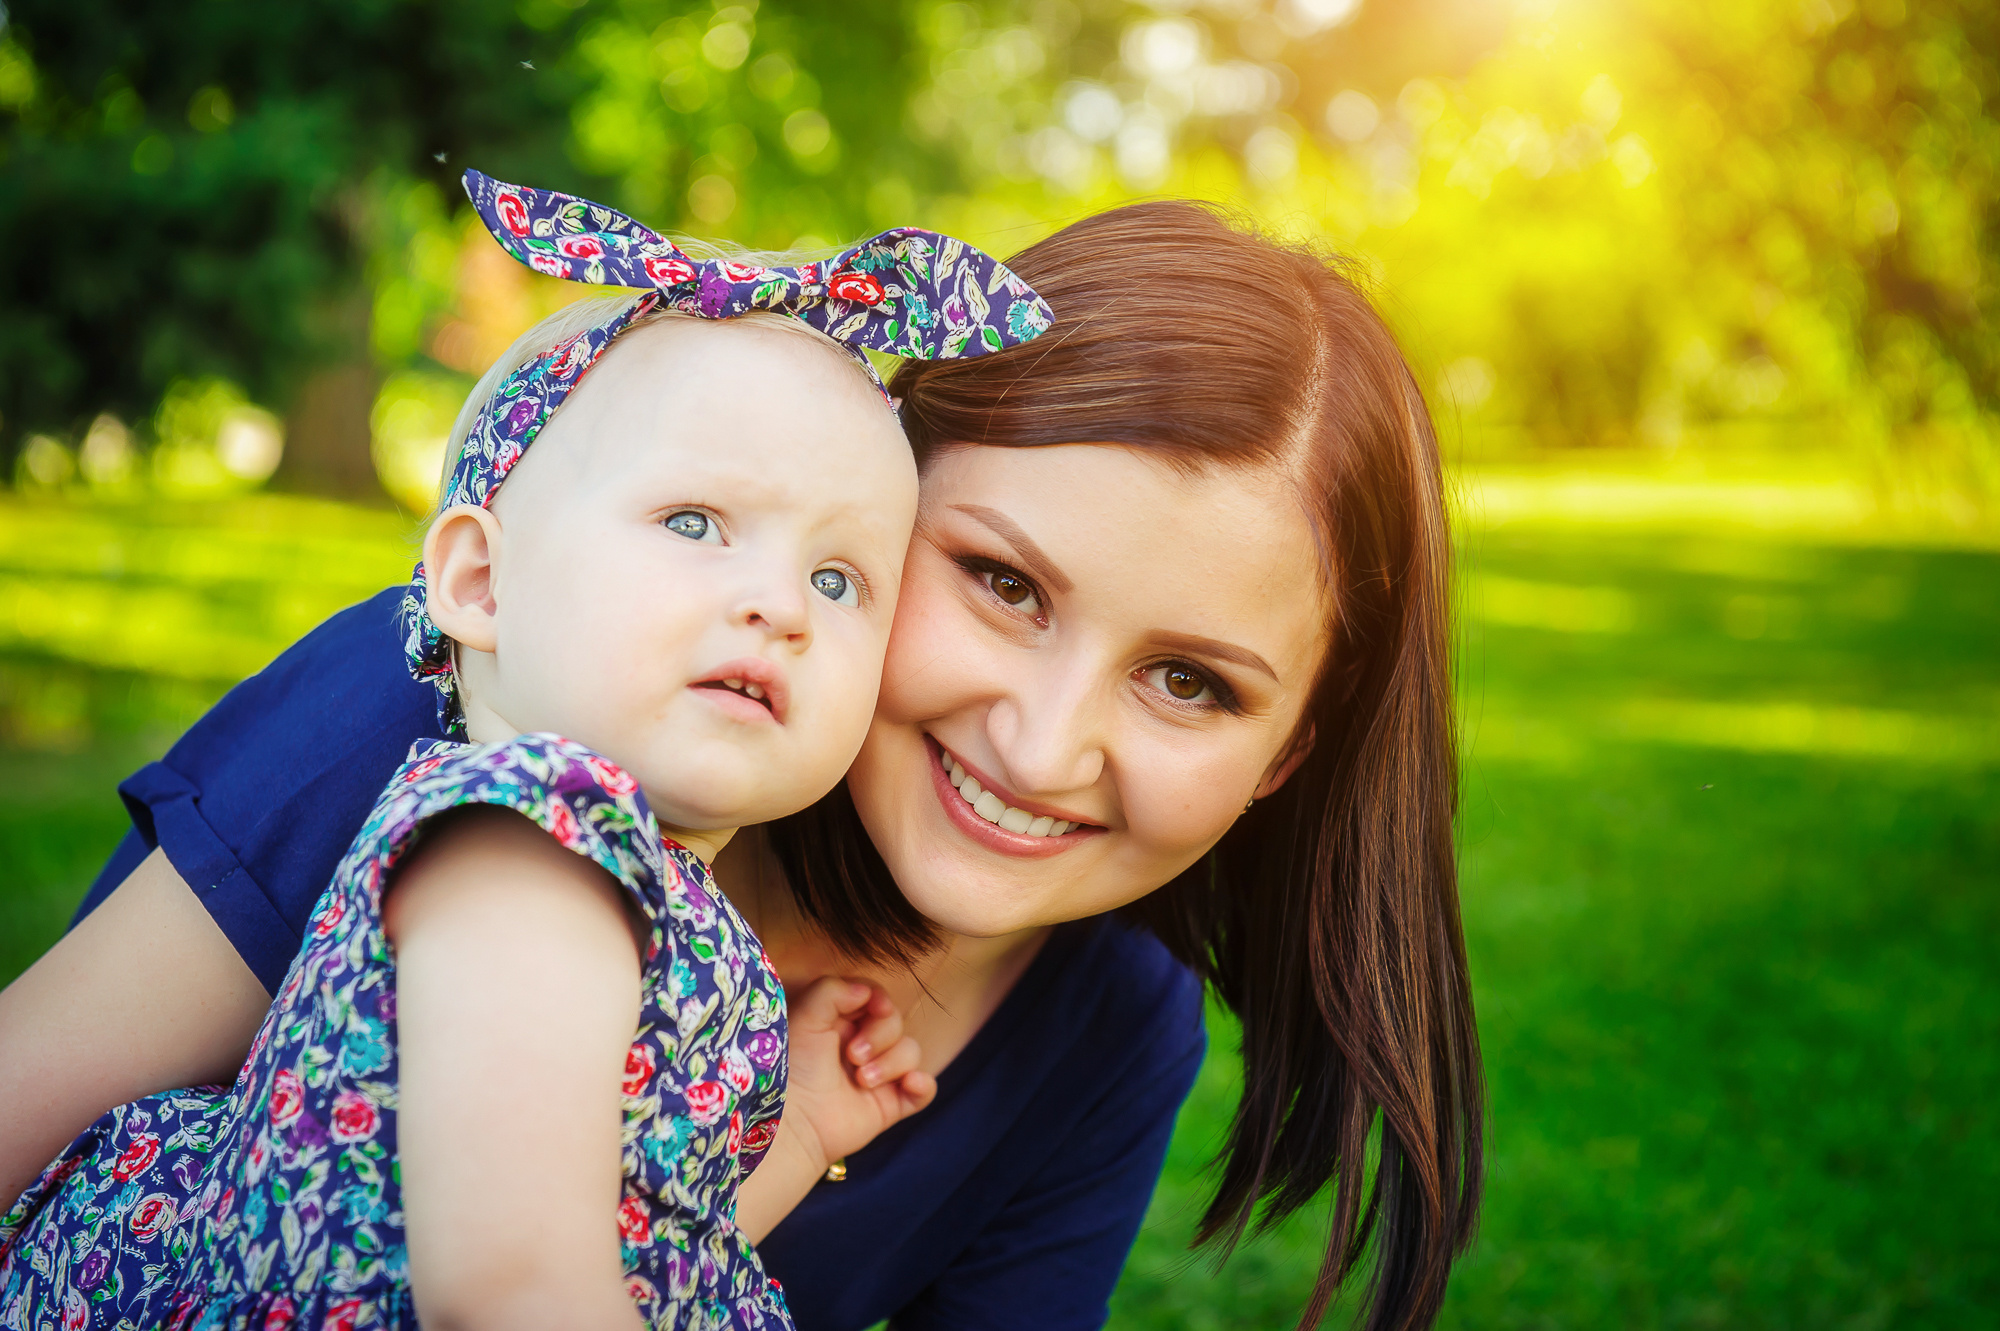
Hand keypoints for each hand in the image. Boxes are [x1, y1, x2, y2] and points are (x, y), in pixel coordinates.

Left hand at [778, 976, 936, 1173]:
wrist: (793, 1121)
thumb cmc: (791, 1068)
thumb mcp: (804, 1017)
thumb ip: (832, 990)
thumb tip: (866, 992)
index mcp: (841, 1023)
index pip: (876, 1000)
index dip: (880, 1001)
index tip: (875, 1008)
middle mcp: (862, 1047)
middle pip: (896, 1023)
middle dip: (879, 1037)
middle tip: (853, 1057)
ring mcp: (878, 1077)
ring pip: (911, 1052)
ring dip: (892, 1063)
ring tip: (863, 1081)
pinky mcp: (889, 1105)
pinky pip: (924, 1090)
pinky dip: (922, 1084)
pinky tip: (908, 1084)